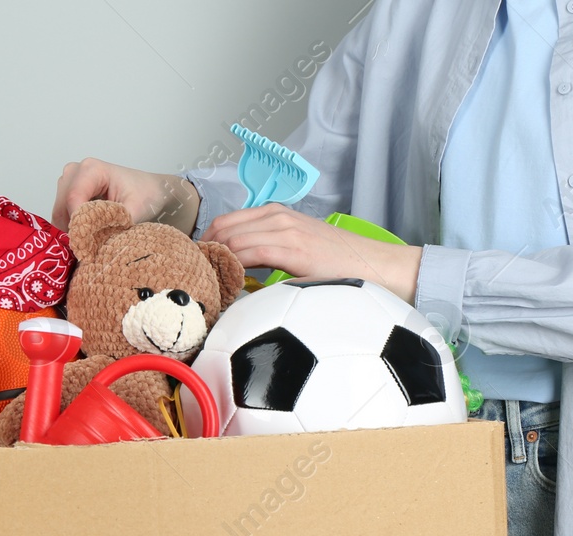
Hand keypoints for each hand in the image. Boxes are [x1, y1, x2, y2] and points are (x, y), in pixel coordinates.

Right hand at [52, 158, 199, 233]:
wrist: (151, 190)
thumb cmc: (146, 195)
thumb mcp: (134, 212)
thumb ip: (112, 224)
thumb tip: (92, 241)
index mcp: (92, 169)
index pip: (73, 198)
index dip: (78, 223)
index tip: (86, 245)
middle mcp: (76, 171)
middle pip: (62, 206)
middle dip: (75, 228)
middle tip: (90, 247)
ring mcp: (70, 180)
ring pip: (60, 212)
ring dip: (73, 228)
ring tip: (93, 239)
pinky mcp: (69, 191)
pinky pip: (62, 213)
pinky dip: (74, 226)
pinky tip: (90, 232)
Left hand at [203, 204, 424, 303]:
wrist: (376, 266)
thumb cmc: (340, 265)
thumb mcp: (300, 253)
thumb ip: (271, 257)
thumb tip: (241, 278)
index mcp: (276, 214)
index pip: (225, 222)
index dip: (206, 243)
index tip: (197, 265)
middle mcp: (277, 216)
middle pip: (221, 227)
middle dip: (203, 250)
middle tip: (195, 275)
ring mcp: (284, 229)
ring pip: (230, 238)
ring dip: (214, 260)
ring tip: (206, 282)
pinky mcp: (292, 248)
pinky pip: (248, 253)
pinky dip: (231, 266)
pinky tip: (226, 283)